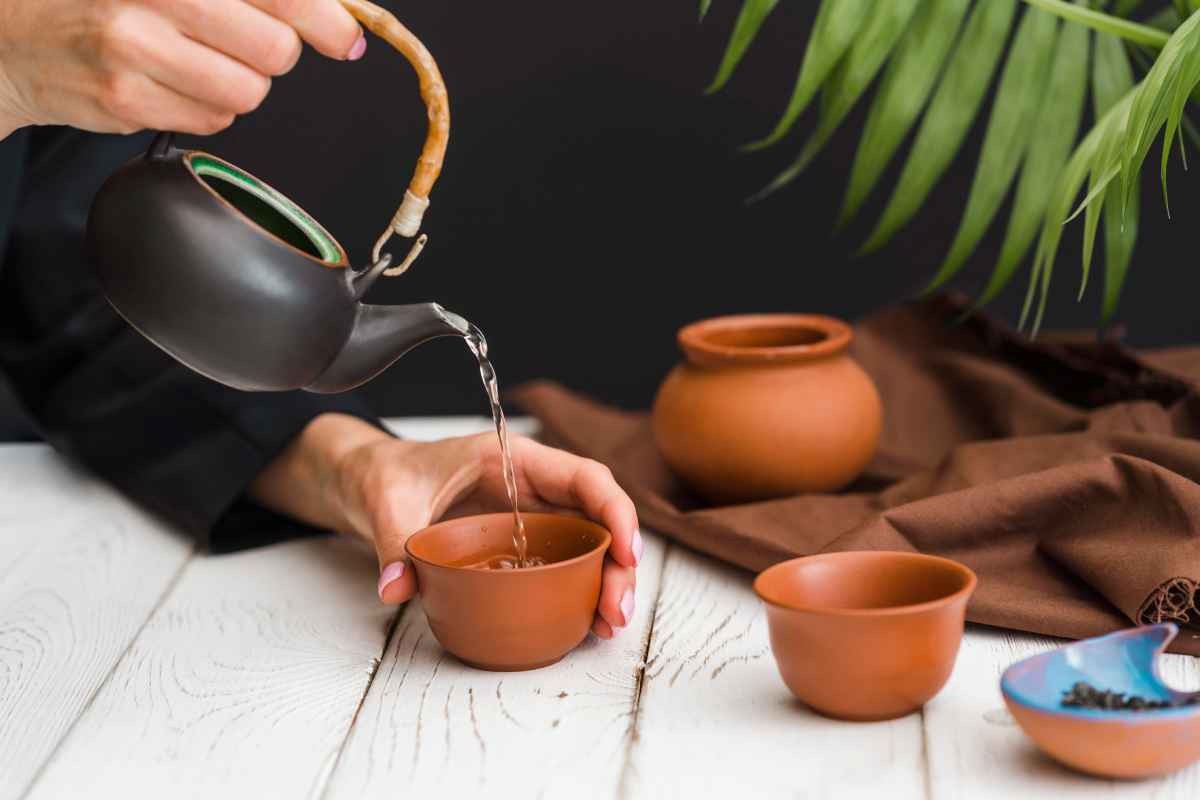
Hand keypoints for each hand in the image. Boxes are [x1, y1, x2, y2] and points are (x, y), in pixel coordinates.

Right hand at [0, 0, 364, 137]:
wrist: (13, 31)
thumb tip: (335, 13)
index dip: (326, 18)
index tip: (346, 36)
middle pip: (276, 50)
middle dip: (272, 52)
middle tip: (240, 41)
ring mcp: (135, 47)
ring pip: (248, 92)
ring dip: (238, 83)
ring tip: (195, 59)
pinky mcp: (126, 99)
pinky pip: (213, 121)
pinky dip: (204, 108)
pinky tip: (169, 82)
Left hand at [250, 414, 643, 639]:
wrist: (374, 481)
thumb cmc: (390, 476)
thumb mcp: (388, 502)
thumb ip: (394, 540)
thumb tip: (396, 586)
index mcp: (515, 459)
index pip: (584, 477)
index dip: (615, 510)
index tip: (626, 550)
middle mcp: (535, 488)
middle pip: (597, 518)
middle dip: (618, 563)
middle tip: (616, 609)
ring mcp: (533, 517)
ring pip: (589, 544)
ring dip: (606, 582)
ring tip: (608, 624)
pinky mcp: (523, 544)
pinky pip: (564, 563)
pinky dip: (582, 590)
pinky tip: (588, 623)